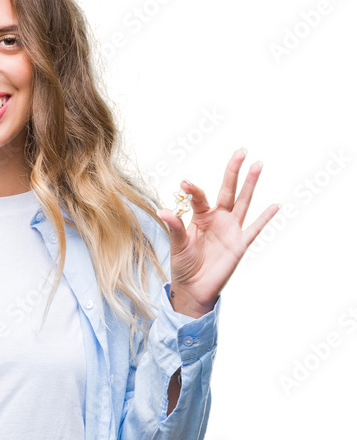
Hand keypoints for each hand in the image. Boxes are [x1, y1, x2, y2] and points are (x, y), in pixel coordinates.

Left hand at [156, 149, 280, 316]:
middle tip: (241, 152)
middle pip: (228, 190)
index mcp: (200, 217)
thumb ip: (174, 227)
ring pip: (243, 203)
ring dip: (250, 185)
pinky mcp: (240, 244)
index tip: (185, 183)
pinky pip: (254, 229)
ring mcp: (231, 230)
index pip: (200, 197)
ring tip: (258, 165)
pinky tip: (275, 205)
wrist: (193, 288)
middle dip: (233, 171)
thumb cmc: (184, 265)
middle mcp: (218, 219)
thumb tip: (163, 210)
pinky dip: (265, 218)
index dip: (193, 190)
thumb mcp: (177, 245)